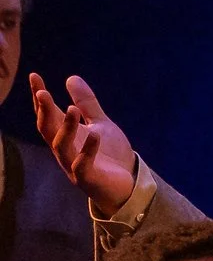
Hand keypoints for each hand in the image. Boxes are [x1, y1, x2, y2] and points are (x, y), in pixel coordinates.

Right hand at [27, 73, 136, 212]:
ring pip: (62, 146)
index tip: (34, 76)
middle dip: (44, 111)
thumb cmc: (111, 154)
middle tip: (42, 92)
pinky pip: (83, 165)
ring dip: (65, 127)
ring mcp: (73, 165)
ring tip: (72, 109)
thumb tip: (71, 78)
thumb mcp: (101, 124)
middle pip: (48, 129)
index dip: (39, 97)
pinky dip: (87, 151)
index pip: (48, 114)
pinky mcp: (88, 179)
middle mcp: (65, 149)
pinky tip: (95, 136)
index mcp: (66, 135)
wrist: (129, 184)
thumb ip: (86, 104)